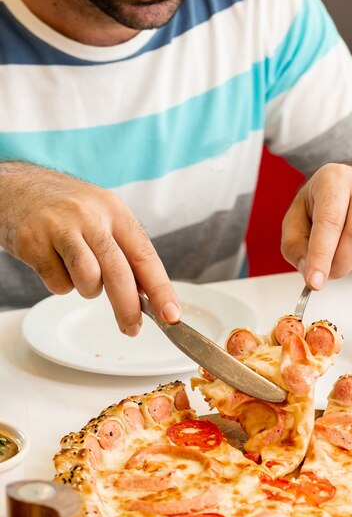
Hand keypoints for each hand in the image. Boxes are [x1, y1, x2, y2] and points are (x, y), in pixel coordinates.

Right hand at [0, 164, 179, 334]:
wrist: (15, 188)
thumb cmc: (66, 210)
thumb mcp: (101, 216)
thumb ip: (124, 250)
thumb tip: (148, 295)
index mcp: (114, 210)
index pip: (145, 255)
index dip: (161, 289)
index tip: (171, 315)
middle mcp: (90, 215)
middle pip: (118, 273)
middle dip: (128, 308)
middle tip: (132, 328)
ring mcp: (59, 227)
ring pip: (88, 281)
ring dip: (88, 289)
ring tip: (78, 271)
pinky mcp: (33, 242)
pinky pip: (57, 284)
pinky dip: (60, 283)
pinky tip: (54, 262)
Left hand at [281, 163, 351, 288]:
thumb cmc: (321, 205)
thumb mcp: (295, 219)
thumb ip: (294, 246)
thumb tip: (309, 270)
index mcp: (335, 179)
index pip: (330, 220)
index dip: (321, 255)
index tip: (314, 281)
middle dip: (339, 264)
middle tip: (325, 276)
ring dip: (350, 263)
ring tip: (338, 250)